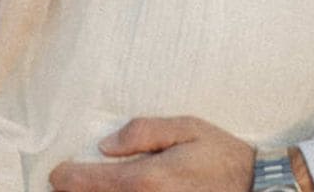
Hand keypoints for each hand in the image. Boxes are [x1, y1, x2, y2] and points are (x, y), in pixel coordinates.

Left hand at [47, 116, 253, 191]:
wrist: (254, 188)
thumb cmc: (221, 156)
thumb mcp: (187, 128)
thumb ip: (143, 131)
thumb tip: (105, 145)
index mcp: (145, 180)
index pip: (85, 184)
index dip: (64, 177)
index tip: (59, 172)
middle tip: (71, 183)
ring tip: (91, 189)